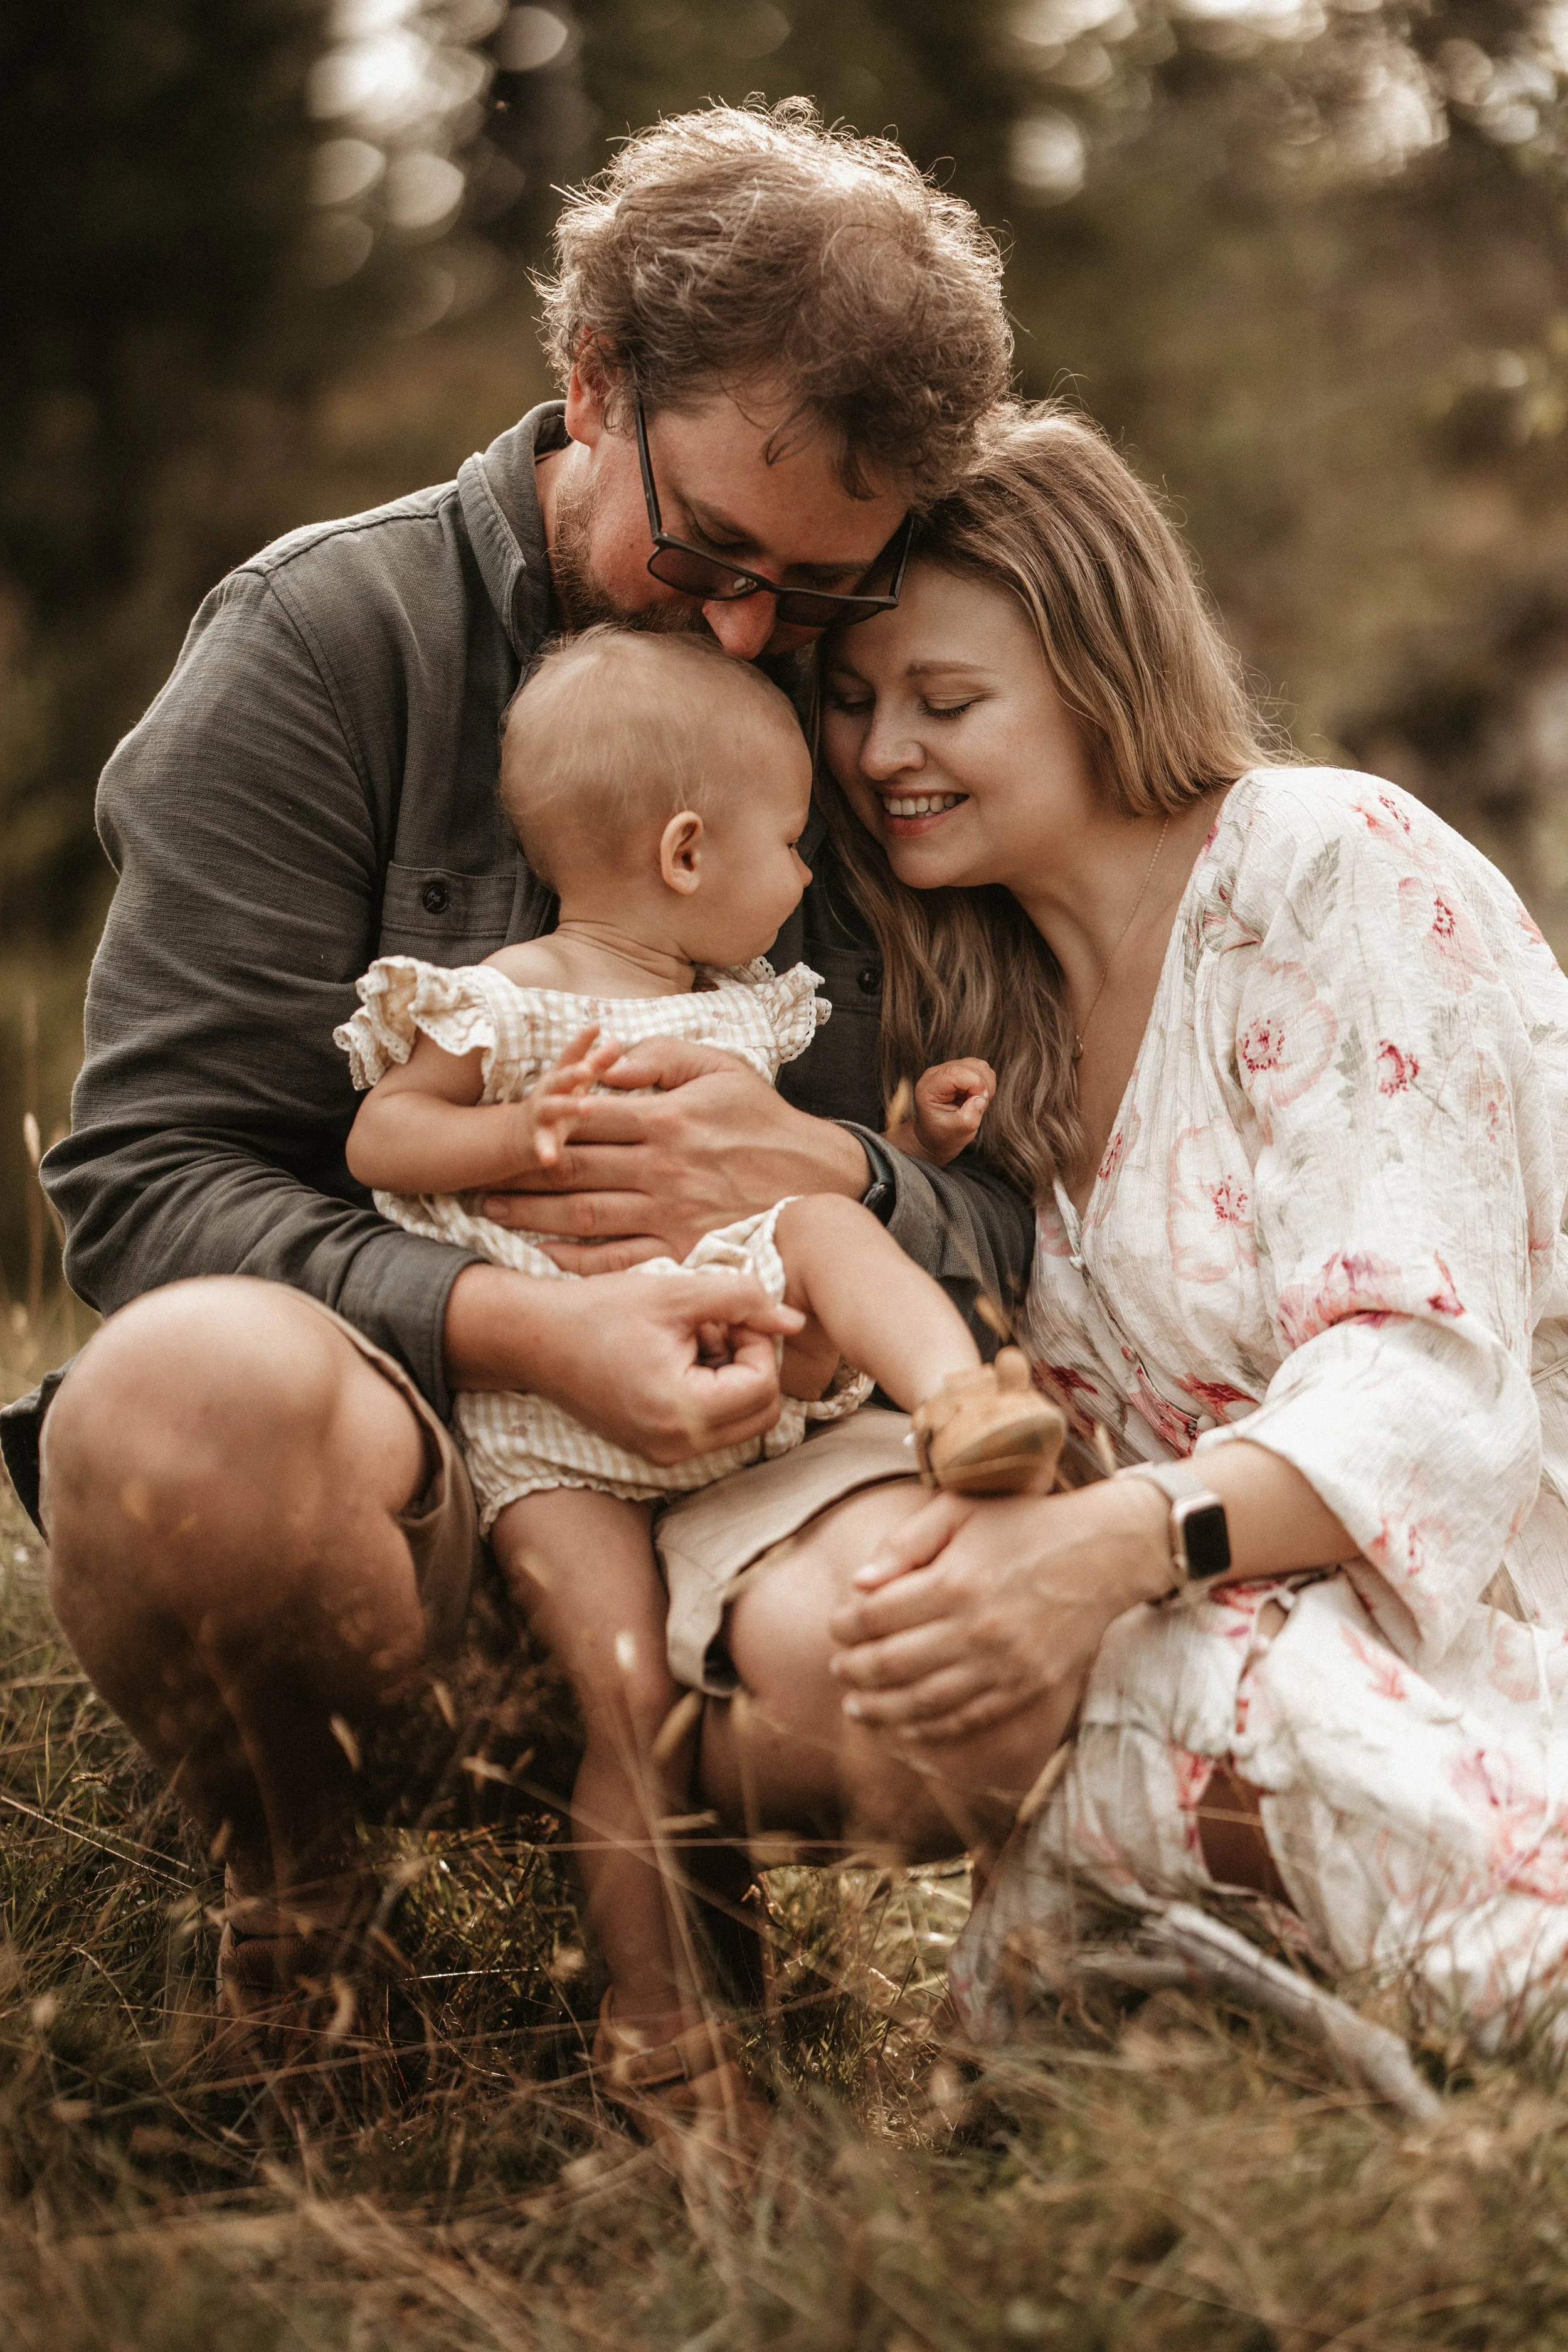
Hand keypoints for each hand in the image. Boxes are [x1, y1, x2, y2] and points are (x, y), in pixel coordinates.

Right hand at [444, 1261, 804, 1463]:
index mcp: (681, 1411)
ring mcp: (665, 1454)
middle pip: (762, 1413)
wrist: (535, 1339)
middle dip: (752, 1364)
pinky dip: (710, 1392)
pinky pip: (711, 1427)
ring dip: (732, 1378)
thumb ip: (743, 1300)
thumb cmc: (601, 1310)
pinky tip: (679, 1358)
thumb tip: (795, 1320)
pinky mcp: (656, 1450)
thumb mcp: (677, 1292)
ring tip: (693, 1339)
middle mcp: (676, 1446)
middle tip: (716, 1328)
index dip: (757, 1342)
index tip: (725, 1315)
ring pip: (741, 1421)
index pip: (764, 1386)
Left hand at [477, 1036, 867, 1273]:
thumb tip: (607, 1060)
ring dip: (531, 1213)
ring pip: (583, 1214)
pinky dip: (575, 1259)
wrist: (821, 1185)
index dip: (538, 1118)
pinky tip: (542, 1254)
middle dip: (517, 1170)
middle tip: (475, 1172)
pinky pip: (616, 1259)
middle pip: (571, 1167)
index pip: (585, 1116)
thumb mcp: (723, 1068)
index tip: (505, 1120)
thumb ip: (662, 1056)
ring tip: (490, 1209)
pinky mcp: (680, 1251)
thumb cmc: (767, 1122)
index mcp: (666, 1118)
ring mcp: (669, 1214)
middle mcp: (661, 1168)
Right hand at [526, 1025, 624, 1168]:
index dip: (583, 1040)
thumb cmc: (559, 1101)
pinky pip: (542, 1145)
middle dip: (573, 1072)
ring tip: (587, 1106)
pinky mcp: (536, 1139)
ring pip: (552, 1108)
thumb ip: (597, 1063)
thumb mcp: (577, 1083)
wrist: (521, 1134)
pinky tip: (551, 1159)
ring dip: (568, 1106)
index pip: (572, 1054)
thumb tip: (617, 1041)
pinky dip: (546, 1150)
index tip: (596, 1025)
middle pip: (561, 1078)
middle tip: (588, 1068)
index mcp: (562, 1075)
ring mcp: (541, 1114)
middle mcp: (549, 1090)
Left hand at [827, 1477, 1170, 1741]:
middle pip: (890, 1665)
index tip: (837, 1625)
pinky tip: (902, 1728)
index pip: (874, 1616)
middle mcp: (975, 1630)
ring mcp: (1003, 1666)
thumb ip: (905, 1543)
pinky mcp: (1026, 1688)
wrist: (1104, 1553)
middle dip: (853, 1669)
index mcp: (953, 1582)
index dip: (845, 1625)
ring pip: (922, 1703)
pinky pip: (965, 1720)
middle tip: (838, 1667)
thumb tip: (858, 1583)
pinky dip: (926, 1730)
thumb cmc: (1025, 1523)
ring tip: (855, 1706)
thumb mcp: (961, 1511)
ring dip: (879, 1709)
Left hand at [886, 1057, 995, 1167]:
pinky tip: (975, 1098)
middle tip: (975, 1108)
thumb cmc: (943, 1134)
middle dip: (982, 1088)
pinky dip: (986, 1085)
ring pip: (980, 1066)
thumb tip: (980, 1099)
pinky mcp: (960, 1070)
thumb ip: (967, 1119)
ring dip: (985, 1086)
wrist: (936, 1135)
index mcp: (929, 1087)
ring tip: (974, 1104)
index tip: (979, 1104)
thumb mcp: (955, 1133)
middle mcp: (937, 1073)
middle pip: (972, 1067)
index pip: (956, 1073)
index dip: (975, 1085)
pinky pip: (983, 1070)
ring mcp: (949, 1069)